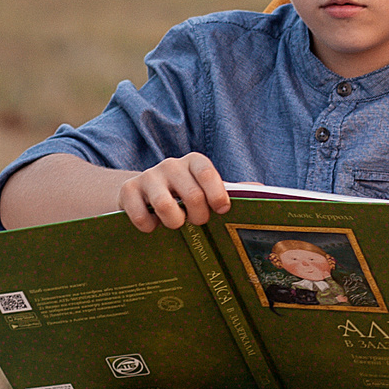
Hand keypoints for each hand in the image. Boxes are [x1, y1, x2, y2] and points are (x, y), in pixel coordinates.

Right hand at [116, 153, 230, 231]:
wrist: (141, 192)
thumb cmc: (182, 193)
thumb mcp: (205, 189)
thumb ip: (229, 190)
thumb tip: (261, 189)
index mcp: (194, 162)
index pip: (207, 172)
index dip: (217, 194)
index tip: (221, 210)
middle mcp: (170, 165)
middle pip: (191, 195)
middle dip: (198, 216)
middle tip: (196, 222)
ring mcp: (148, 176)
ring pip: (166, 206)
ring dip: (174, 222)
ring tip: (175, 224)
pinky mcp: (127, 191)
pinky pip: (141, 215)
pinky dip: (148, 226)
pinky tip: (152, 226)